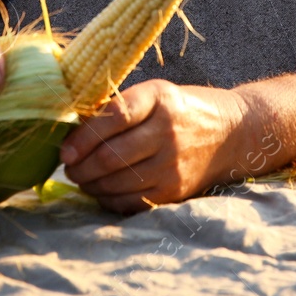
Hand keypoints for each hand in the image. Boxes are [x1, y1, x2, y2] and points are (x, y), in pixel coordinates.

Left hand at [59, 79, 248, 212]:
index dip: (84, 137)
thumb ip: (118, 108)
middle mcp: (168, 132)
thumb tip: (71, 129)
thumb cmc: (181, 110)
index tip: (65, 151)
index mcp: (160, 99)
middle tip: (69, 167)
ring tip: (82, 177)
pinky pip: (131, 202)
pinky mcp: (174, 190)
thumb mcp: (155, 94)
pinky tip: (101, 190)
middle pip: (112, 155)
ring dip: (90, 184)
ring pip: (118, 182)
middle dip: (81, 166)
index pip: (115, 116)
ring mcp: (173, 165)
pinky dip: (108, 199)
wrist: (230, 134)